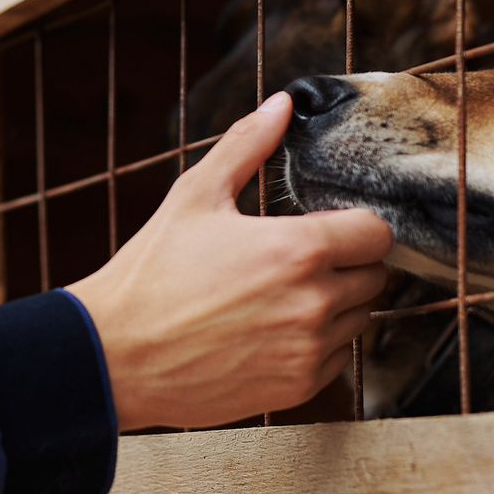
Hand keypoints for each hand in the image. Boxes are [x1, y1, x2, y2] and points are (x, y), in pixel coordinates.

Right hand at [68, 92, 389, 428]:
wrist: (116, 354)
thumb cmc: (152, 273)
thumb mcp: (194, 196)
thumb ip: (246, 145)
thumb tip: (281, 105)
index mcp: (299, 249)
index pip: (377, 233)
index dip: (357, 225)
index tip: (329, 226)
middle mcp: (314, 303)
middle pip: (375, 276)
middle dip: (347, 263)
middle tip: (299, 260)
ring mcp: (309, 351)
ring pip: (359, 319)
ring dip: (336, 305)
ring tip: (281, 295)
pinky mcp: (297, 388)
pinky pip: (337, 360)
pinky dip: (316, 345)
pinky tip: (271, 331)